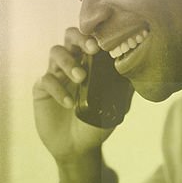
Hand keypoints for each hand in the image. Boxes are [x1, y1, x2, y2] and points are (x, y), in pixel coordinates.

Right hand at [32, 28, 115, 162]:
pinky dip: (58, 89)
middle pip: (70, 36)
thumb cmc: (96, 124)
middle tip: (91, 50)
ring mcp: (55, 75)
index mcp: (90, 63)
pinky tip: (69, 103)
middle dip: (80, 38)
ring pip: (56, 52)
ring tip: (81, 78)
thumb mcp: (116, 106)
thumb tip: (140, 68)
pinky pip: (46, 79)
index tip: (104, 43)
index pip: (90, 38)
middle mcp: (72, 63)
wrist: (77, 147)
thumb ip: (125, 87)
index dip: (96, 35)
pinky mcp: (41, 89)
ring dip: (69, 61)